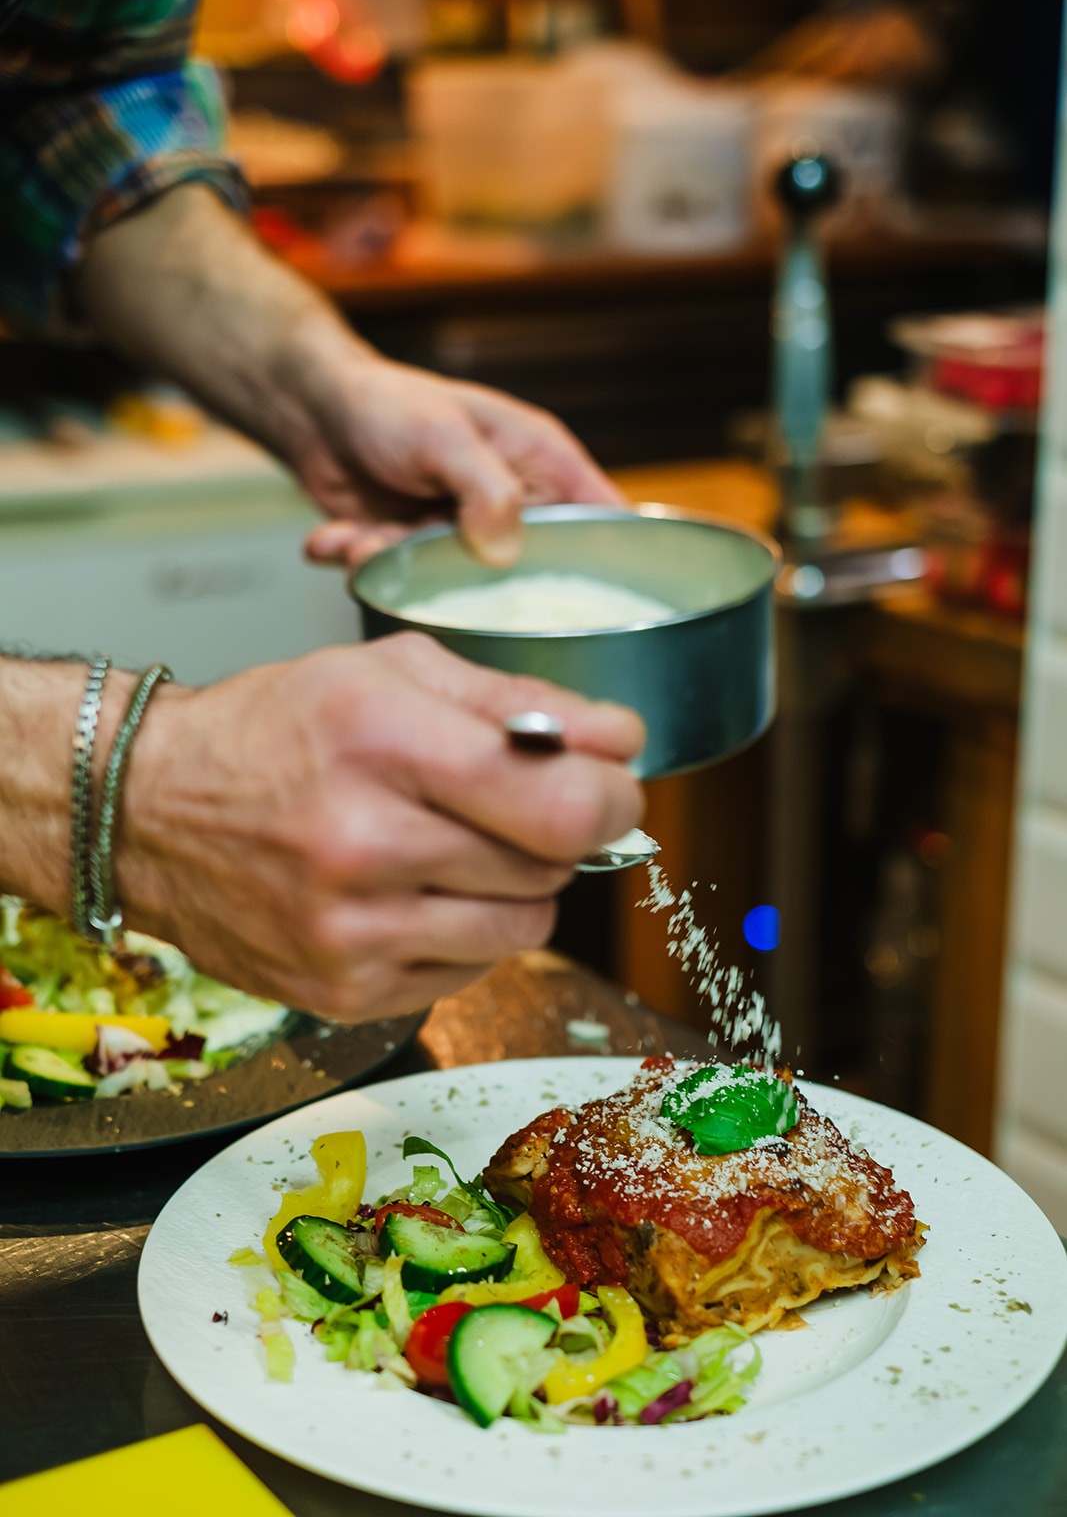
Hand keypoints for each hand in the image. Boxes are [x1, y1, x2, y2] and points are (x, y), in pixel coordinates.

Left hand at [77, 188, 622, 568]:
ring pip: (456, 583)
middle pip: (529, 573)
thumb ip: (486, 490)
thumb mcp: (443, 437)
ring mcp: (466, 532)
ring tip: (360, 542)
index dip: (609, 568)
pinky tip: (335, 540)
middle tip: (422, 563)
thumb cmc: (386, 403)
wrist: (311, 409)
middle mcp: (514, 504)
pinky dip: (365, 565)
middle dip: (468, 579)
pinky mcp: (418, 550)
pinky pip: (404, 579)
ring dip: (398, 569)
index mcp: (544, 466)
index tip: (590, 608)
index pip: (604, 525)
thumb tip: (507, 553)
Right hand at [119, 634, 644, 1021]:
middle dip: (555, 834)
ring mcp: (349, 932)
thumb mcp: (391, 672)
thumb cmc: (273, 730)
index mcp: (383, 743)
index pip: (561, 805)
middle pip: (549, 868)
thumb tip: (621, 740)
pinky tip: (412, 893)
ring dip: (514, 889)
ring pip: (521, 931)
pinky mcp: (341, 992)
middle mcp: (364, 844)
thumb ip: (519, 704)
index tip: (612, 787)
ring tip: (453, 850)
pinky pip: (468, 973)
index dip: (613, 798)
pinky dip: (463, 934)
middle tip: (513, 808)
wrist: (148, 810)